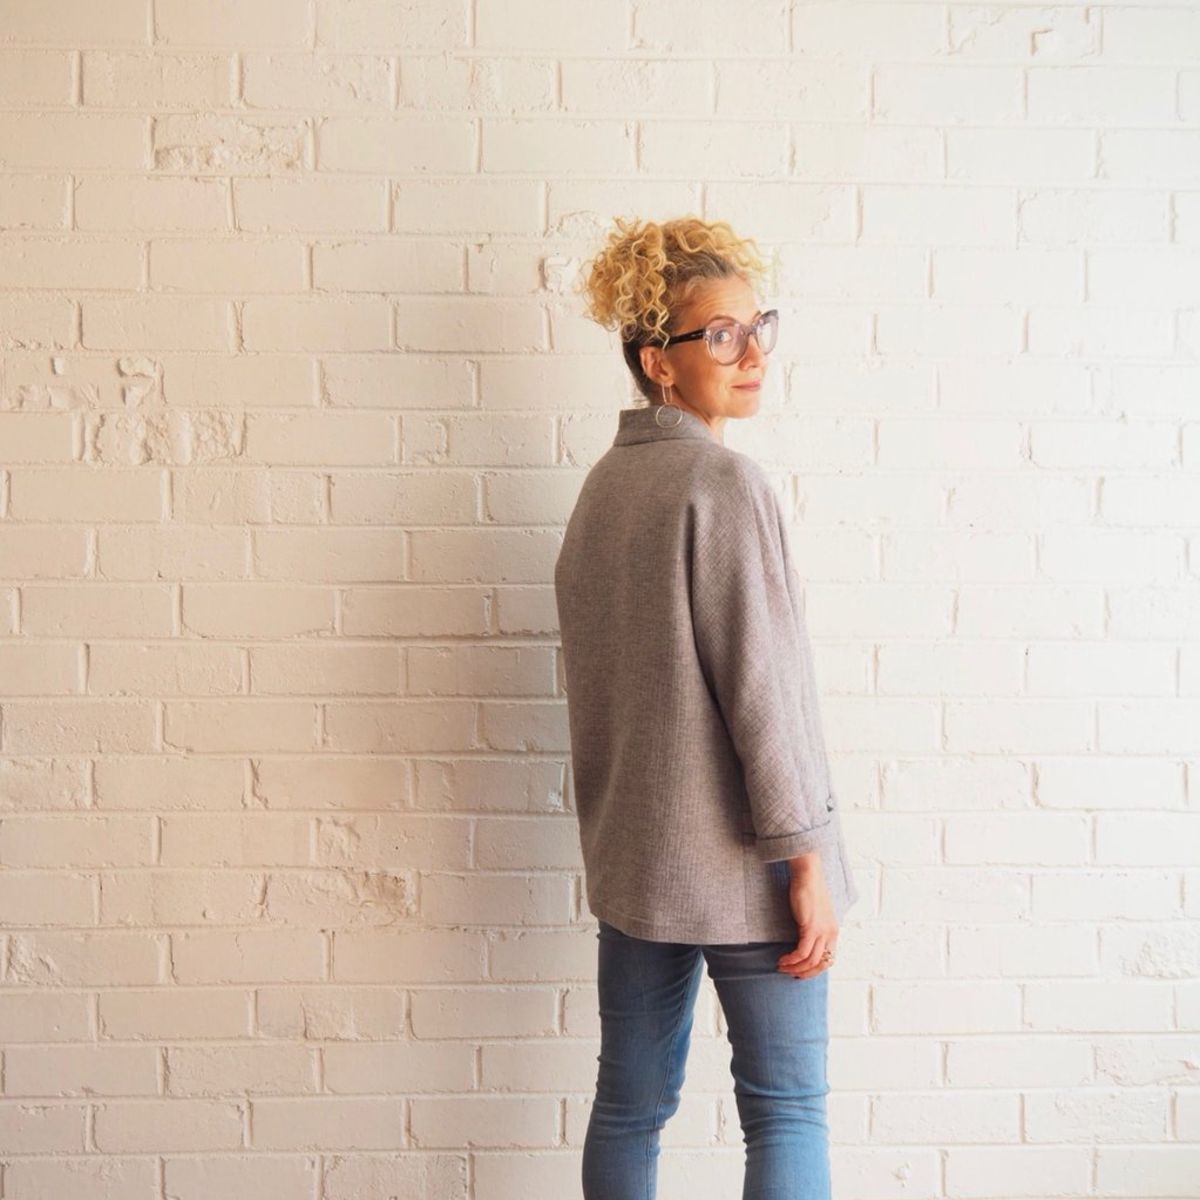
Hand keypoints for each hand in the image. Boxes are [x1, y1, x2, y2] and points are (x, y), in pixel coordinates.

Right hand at [776, 856, 837, 979]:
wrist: (808, 874)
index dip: (815, 970)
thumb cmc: (809, 889)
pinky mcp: (810, 927)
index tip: (801, 972)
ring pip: (811, 961)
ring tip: (782, 967)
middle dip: (805, 973)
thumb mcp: (815, 913)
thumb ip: (814, 926)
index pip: (829, 959)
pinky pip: (802, 952)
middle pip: (822, 964)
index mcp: (834, 931)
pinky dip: (792, 959)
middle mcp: (831, 933)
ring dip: (795, 968)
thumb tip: (804, 940)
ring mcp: (822, 931)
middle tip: (790, 974)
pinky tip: (782, 959)